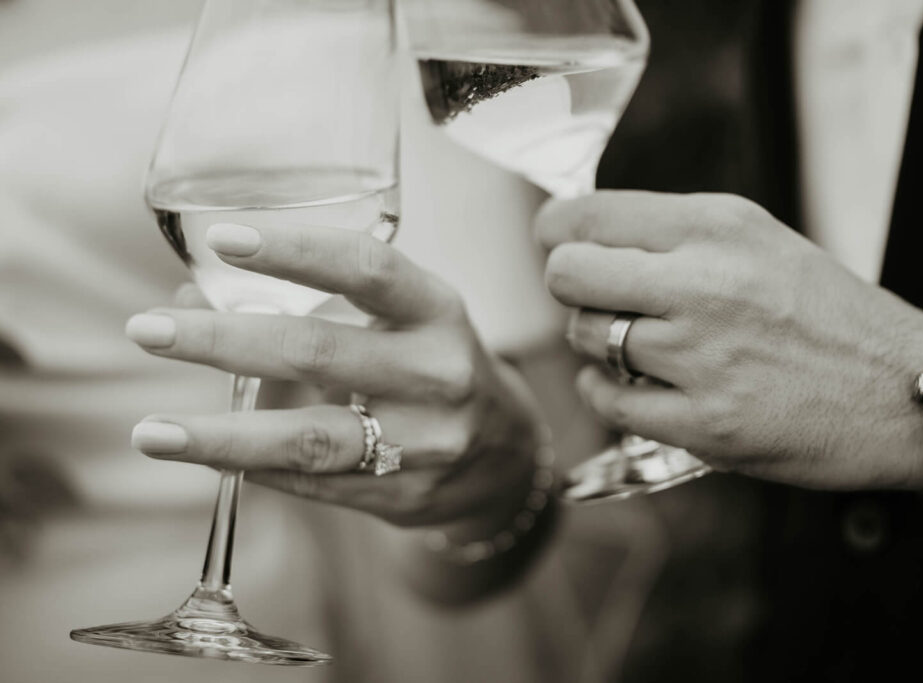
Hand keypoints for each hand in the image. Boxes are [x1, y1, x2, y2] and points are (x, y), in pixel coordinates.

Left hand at [127, 223, 541, 531]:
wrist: (505, 456)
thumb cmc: (436, 368)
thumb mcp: (402, 321)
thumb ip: (316, 304)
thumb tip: (192, 300)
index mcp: (438, 312)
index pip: (367, 269)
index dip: (296, 251)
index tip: (225, 240)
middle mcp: (437, 374)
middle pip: (318, 352)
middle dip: (222, 342)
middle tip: (148, 331)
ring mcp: (424, 442)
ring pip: (309, 438)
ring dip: (222, 435)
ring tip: (153, 431)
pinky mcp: (402, 495)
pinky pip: (314, 483)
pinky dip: (255, 467)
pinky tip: (209, 456)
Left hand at [538, 191, 922, 489]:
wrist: (901, 387)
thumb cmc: (825, 313)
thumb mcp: (757, 239)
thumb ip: (672, 234)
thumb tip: (581, 235)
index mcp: (716, 228)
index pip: (585, 216)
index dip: (556, 231)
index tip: (558, 242)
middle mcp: (703, 285)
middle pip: (566, 274)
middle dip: (569, 286)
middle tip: (597, 298)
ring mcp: (701, 357)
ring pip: (585, 338)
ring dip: (596, 344)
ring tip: (639, 346)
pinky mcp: (704, 423)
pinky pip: (607, 401)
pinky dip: (608, 393)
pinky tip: (639, 386)